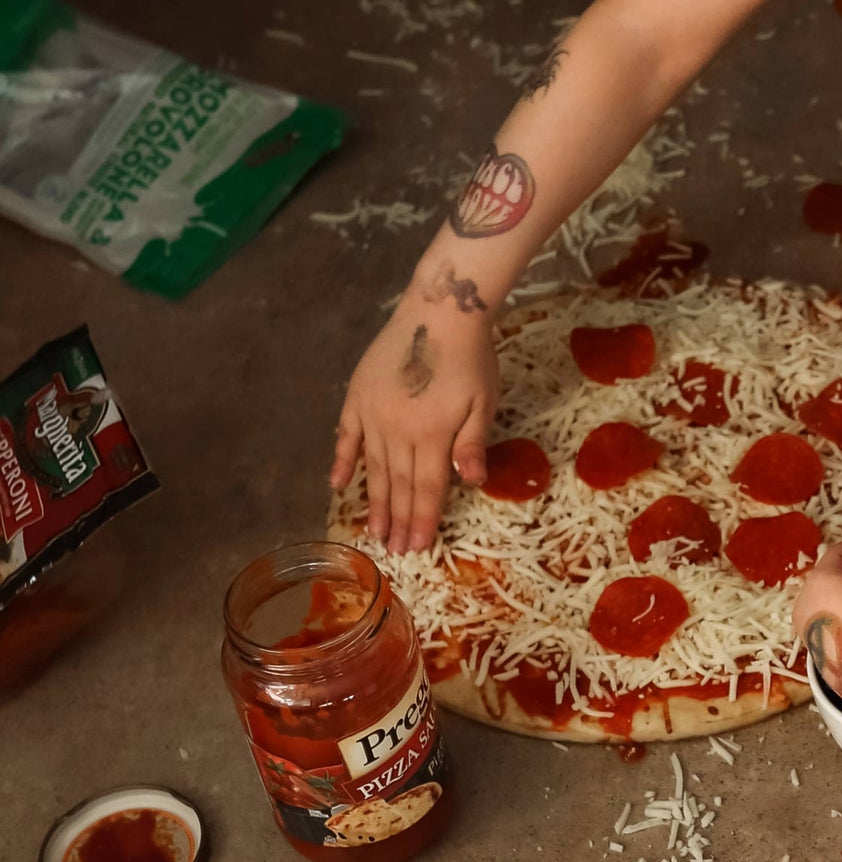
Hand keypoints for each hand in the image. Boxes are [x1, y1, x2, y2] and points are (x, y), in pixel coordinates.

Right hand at [330, 300, 499, 553]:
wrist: (441, 311)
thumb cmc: (471, 358)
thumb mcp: (483, 401)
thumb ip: (472, 443)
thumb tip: (470, 482)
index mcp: (432, 434)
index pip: (426, 488)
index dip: (422, 519)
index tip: (416, 547)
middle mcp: (397, 430)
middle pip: (397, 484)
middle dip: (396, 520)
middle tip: (392, 551)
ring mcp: (373, 413)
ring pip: (372, 467)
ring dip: (372, 501)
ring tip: (372, 530)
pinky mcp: (358, 396)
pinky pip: (346, 436)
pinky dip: (343, 461)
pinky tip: (338, 484)